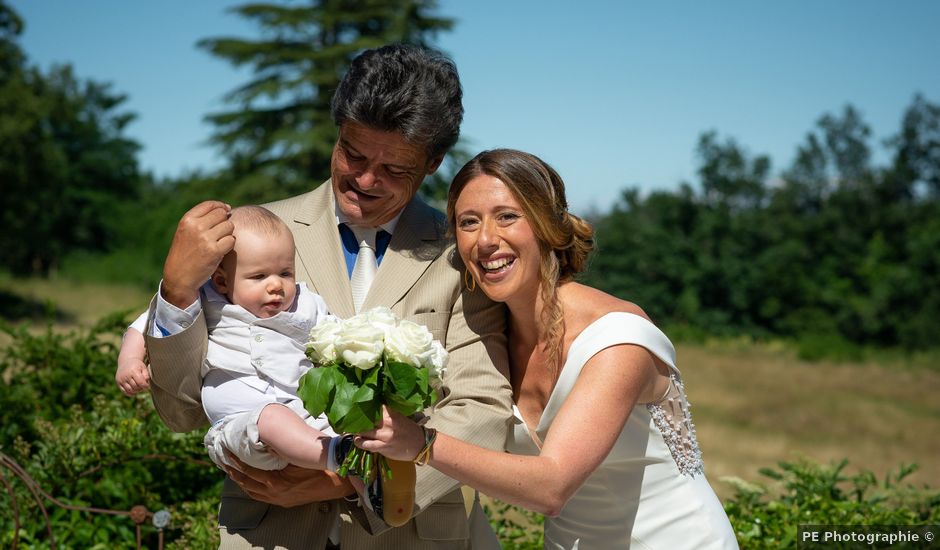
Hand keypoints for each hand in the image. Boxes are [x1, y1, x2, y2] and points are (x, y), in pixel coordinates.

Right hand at [115, 359, 150, 395]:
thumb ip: (146, 375)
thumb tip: (146, 384)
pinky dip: (130, 393)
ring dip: (136, 391)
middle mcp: (126, 376)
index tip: (147, 386)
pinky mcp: (118, 382)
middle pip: (135, 387)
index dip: (145, 386)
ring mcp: (121, 379)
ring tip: (139, 387)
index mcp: (133, 371)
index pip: (141, 383)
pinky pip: (124, 391)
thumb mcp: (143, 368)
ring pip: (130, 390)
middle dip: (141, 388)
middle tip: (143, 386)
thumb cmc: (137, 365)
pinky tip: (134, 390)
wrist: (126, 361)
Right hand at [161, 201, 233, 307]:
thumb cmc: (185, 252)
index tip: (226, 211)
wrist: (179, 276)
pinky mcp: (215, 251)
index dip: (221, 206)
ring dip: (227, 233)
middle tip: (220, 232)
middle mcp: (196, 227)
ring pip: (229, 226)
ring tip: (218, 242)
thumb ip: (201, 219)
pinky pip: (231, 240)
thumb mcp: (185, 231)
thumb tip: (227, 208)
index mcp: (187, 220)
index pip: (210, 205)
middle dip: (224, 221)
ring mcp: (206, 238)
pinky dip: (229, 245)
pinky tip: (221, 250)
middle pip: (222, 214)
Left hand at [223, 452, 354, 506]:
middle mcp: (273, 492)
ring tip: (233, 473)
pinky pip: (261, 497)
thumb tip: (264, 440)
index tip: (227, 453)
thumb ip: (279, 451)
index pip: (248, 470)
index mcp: (275, 481)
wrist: (334, 484)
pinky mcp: (284, 502)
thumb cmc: (318, 468)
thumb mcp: (296, 456)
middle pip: (246, 483)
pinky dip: (252, 489)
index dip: (236, 461)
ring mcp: (278, 499)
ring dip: (241, 482)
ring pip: (252, 492)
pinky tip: (251, 484)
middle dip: (234, 472)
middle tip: (224, 462)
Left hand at [355, 407, 425, 461]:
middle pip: (365, 420)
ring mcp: (384, 436)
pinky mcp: (383, 448)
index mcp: (391, 413)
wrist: (421, 445)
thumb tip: (372, 408)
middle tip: (349, 419)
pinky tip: (357, 441)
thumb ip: (387, 413)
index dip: (363, 407)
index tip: (354, 407)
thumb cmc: (410, 429)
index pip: (373, 407)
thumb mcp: (400, 416)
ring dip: (356, 433)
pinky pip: (368, 445)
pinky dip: (361, 443)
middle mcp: (386, 424)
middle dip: (356, 420)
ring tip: (352, 431)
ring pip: (364, 433)